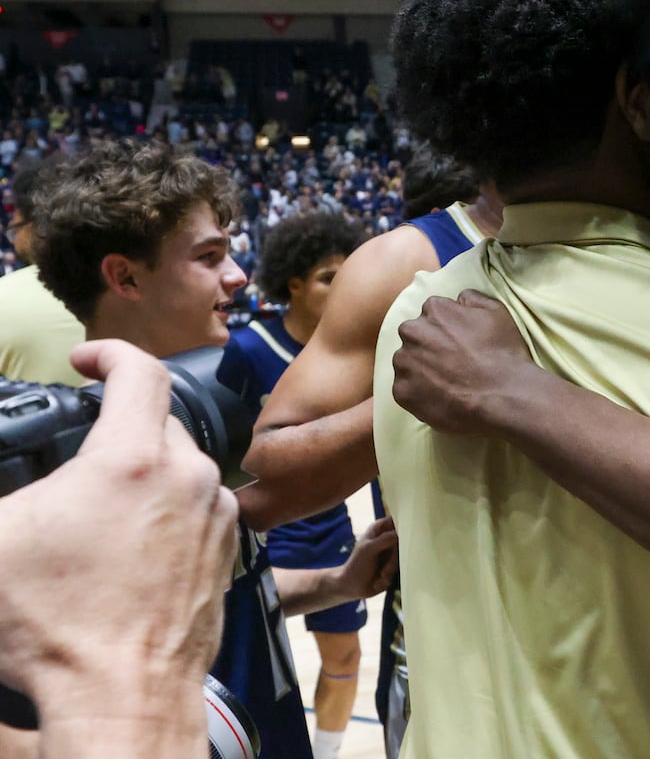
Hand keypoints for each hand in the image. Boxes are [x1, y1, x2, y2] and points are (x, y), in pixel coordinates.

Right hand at [0, 340, 237, 719]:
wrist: (124, 692)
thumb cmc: (59, 625)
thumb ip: (7, 494)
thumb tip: (17, 500)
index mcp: (133, 457)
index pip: (139, 372)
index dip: (108, 355)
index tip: (86, 361)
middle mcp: (189, 475)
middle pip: (157, 424)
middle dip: (117, 431)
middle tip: (76, 459)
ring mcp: (216, 513)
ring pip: (180, 469)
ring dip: (143, 476)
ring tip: (99, 514)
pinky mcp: (229, 550)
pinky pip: (198, 509)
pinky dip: (166, 512)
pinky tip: (130, 545)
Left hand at [329, 517, 398, 601]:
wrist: (350, 586)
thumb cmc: (356, 564)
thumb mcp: (369, 549)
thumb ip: (386, 539)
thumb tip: (402, 533)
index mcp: (379, 529)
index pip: (396, 519)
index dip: (404, 524)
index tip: (405, 536)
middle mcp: (386, 539)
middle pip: (403, 541)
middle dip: (395, 557)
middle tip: (386, 567)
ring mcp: (390, 553)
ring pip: (403, 556)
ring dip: (391, 568)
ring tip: (381, 575)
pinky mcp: (392, 565)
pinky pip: (400, 568)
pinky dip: (389, 576)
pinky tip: (380, 580)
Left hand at [392, 290, 539, 433]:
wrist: (501, 396)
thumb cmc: (502, 353)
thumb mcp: (497, 312)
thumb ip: (472, 298)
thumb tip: (459, 299)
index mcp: (434, 309)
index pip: (433, 314)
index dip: (447, 329)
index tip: (460, 342)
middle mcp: (412, 331)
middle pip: (416, 336)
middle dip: (429, 346)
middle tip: (452, 363)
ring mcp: (404, 363)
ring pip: (408, 362)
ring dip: (422, 369)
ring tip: (448, 382)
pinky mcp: (401, 391)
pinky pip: (407, 389)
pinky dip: (420, 393)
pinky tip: (442, 397)